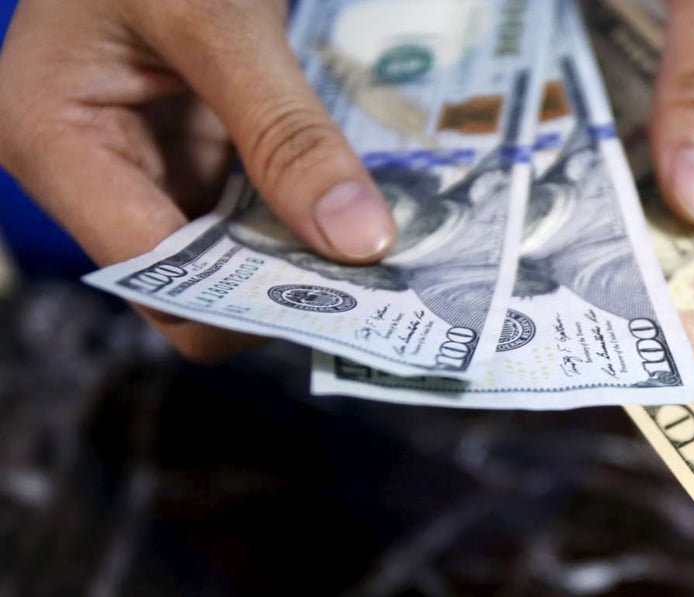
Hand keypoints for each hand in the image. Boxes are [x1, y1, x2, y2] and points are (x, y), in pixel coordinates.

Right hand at [0, 0, 396, 360]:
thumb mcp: (217, 19)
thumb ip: (286, 131)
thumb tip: (360, 241)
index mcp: (52, 142)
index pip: (155, 278)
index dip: (248, 302)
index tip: (346, 299)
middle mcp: (87, 170)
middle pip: (191, 281)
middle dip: (279, 285)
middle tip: (378, 280)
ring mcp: (138, 163)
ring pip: (225, 254)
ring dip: (298, 256)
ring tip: (377, 251)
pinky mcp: (182, 152)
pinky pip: (244, 212)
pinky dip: (296, 215)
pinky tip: (350, 208)